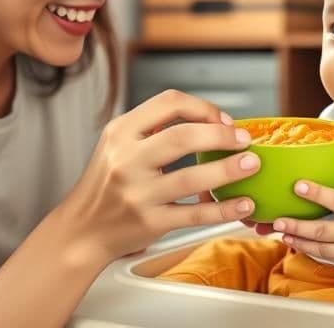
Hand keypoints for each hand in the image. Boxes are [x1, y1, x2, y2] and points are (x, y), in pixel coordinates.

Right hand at [61, 90, 260, 264]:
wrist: (82, 229)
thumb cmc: (106, 184)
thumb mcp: (117, 143)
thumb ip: (152, 126)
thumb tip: (206, 117)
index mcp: (121, 131)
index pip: (169, 103)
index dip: (204, 108)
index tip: (224, 120)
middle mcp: (127, 159)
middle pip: (183, 136)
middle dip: (221, 136)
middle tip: (244, 140)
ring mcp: (138, 192)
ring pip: (192, 177)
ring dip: (229, 170)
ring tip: (251, 164)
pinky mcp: (150, 222)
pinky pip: (194, 214)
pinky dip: (223, 209)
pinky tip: (242, 203)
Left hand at [272, 147, 333, 268]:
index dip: (317, 194)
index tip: (297, 186)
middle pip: (324, 229)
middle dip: (299, 225)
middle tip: (278, 219)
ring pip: (320, 246)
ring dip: (298, 239)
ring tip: (279, 231)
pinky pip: (323, 255)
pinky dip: (306, 249)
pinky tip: (290, 241)